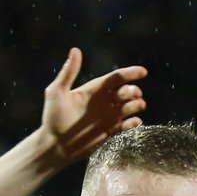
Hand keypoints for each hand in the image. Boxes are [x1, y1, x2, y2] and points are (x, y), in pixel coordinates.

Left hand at [34, 50, 147, 164]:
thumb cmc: (52, 117)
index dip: (131, 73)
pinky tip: (135, 122)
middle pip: (126, 92)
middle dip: (133, 91)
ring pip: (129, 107)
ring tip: (138, 106)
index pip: (116, 78)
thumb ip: (68, 72)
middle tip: (133, 94)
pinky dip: (133, 123)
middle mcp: (104, 101)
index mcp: (95, 89)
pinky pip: (126, 126)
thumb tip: (76, 50)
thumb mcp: (57, 92)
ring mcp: (108, 116)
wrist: (54, 145)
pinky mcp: (110, 131)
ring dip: (136, 105)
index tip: (143, 72)